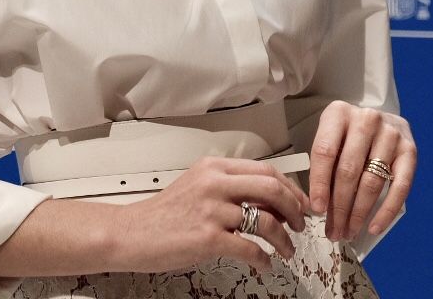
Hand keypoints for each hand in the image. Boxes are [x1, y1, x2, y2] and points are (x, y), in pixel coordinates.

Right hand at [112, 156, 309, 274]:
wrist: (131, 233)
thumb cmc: (163, 214)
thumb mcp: (196, 186)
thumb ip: (228, 187)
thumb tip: (268, 202)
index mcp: (212, 167)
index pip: (265, 169)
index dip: (291, 188)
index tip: (300, 203)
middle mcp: (213, 183)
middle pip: (272, 188)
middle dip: (295, 209)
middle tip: (301, 224)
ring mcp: (212, 210)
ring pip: (267, 221)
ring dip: (285, 240)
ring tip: (287, 250)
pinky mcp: (209, 238)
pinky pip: (252, 249)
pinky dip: (264, 260)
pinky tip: (264, 264)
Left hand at [308, 101, 416, 241]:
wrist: (380, 120)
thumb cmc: (348, 135)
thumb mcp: (331, 138)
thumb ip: (325, 165)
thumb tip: (320, 207)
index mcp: (338, 113)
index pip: (325, 152)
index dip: (320, 183)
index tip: (317, 208)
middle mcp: (366, 120)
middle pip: (349, 170)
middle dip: (339, 206)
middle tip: (334, 229)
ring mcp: (391, 135)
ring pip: (372, 181)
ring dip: (359, 212)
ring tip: (349, 230)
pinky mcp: (410, 151)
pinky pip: (399, 187)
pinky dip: (386, 211)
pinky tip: (374, 226)